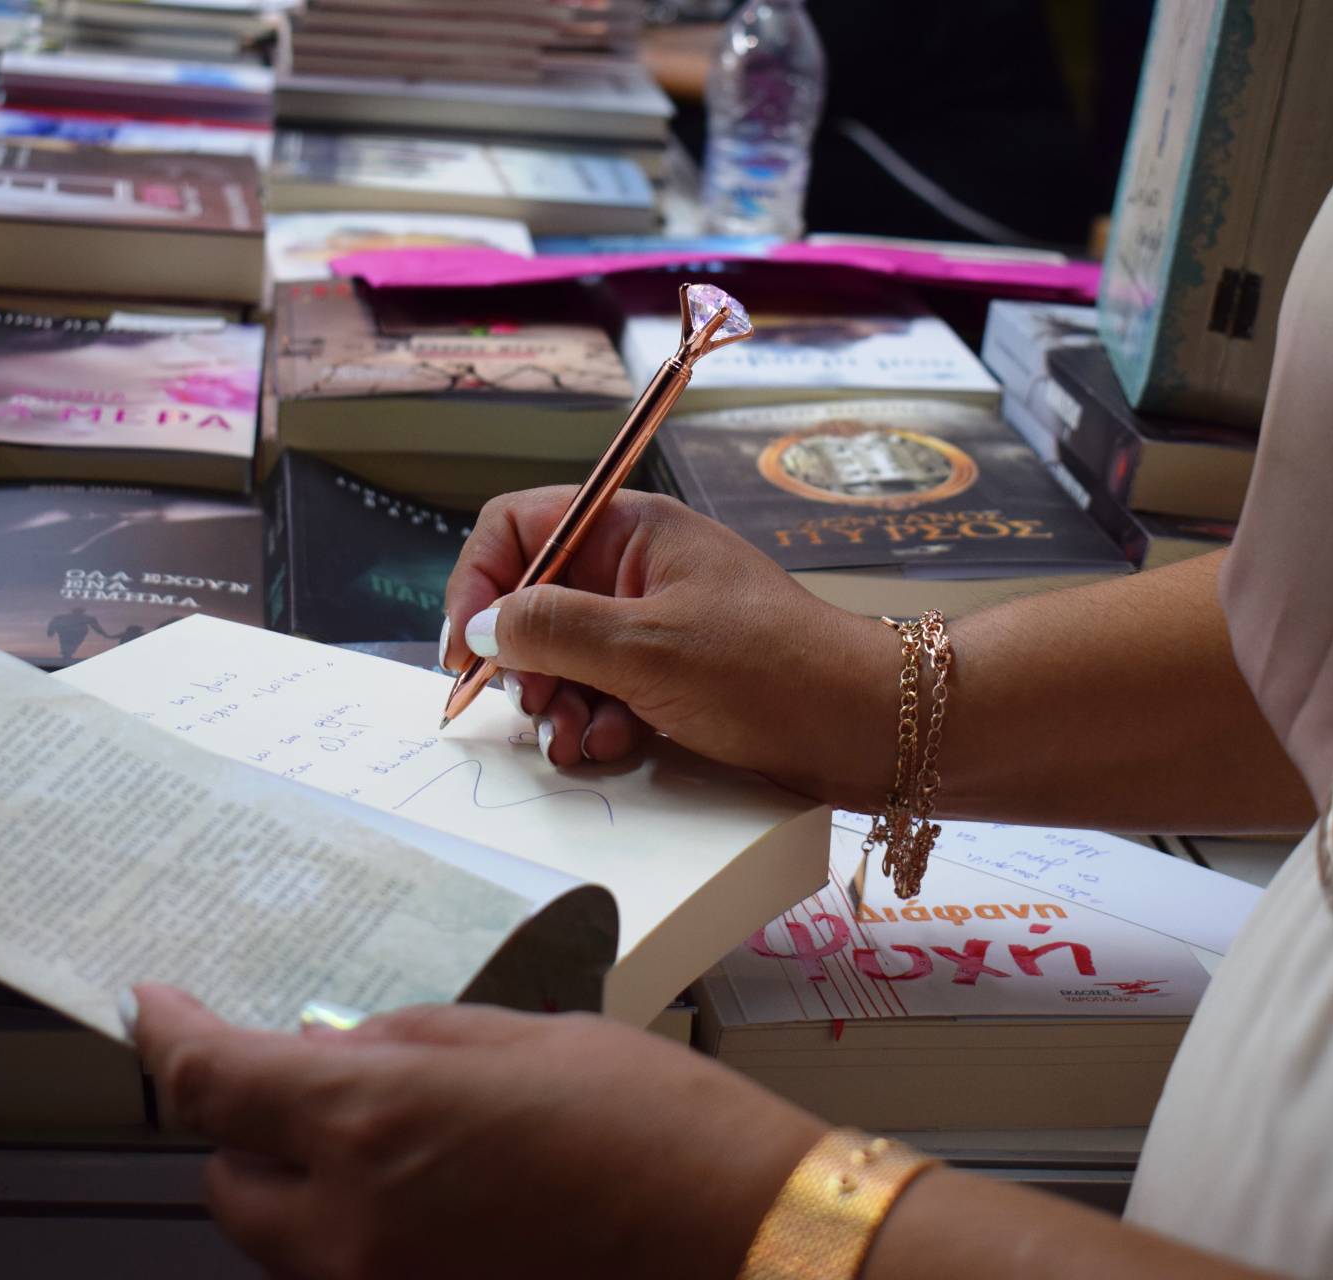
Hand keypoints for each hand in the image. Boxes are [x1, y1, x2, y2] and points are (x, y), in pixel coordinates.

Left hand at [131, 985, 824, 1279]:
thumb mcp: (521, 1038)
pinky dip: (361, 1233)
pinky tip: (436, 1195)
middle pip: (228, 1180)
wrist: (743, 1241)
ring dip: (306, 1188)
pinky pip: (347, 1274)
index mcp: (370, 1123)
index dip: (168, 1036)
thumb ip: (406, 1043)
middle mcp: (351, 1227)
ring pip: (284, 1240)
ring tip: (401, 1142)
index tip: (154, 1007)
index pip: (209, 1082)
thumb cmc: (656, 1129)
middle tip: (313, 1082)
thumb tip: (343, 1050)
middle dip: (252, 1129)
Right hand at [441, 488, 900, 807]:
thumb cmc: (767, 670)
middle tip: (532, 709)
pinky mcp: (671, 675)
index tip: (467, 651)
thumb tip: (485, 627)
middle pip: (534, 599)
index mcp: (631, 530)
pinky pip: (603, 691)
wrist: (866, 726)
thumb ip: (553, 630)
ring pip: (564, 655)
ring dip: (557, 703)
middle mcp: (636, 568)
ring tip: (577, 743)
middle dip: (523, 661)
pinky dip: (596, 721)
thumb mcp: (646, 648)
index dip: (479, 584)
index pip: (518, 527)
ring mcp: (654, 623)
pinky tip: (614, 746)